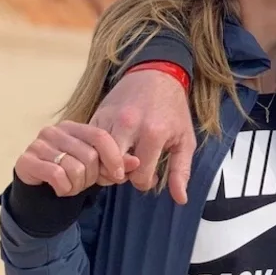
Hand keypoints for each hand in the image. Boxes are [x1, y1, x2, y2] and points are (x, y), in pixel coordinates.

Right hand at [15, 121, 139, 196]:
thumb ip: (117, 163)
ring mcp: (38, 144)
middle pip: (89, 156)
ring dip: (78, 185)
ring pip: (74, 168)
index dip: (114, 158)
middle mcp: (55, 130)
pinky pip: (57, 176)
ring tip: (72, 186)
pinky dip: (64, 188)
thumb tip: (136, 163)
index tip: (118, 175)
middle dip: (93, 177)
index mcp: (74, 127)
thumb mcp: (98, 168)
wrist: (40, 189)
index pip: (101, 137)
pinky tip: (61, 189)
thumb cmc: (72, 173)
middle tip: (85, 183)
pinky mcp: (26, 160)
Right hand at [89, 70, 195, 204]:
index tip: (150, 175)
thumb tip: (181, 200)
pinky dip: (98, 152)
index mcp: (153, 133)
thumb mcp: (185, 140)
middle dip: (123, 176)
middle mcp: (129, 126)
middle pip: (115, 169)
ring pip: (99, 158)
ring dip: (109, 165)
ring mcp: (110, 119)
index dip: (144, 182)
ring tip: (123, 160)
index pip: (139, 177)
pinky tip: (112, 150)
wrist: (156, 74)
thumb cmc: (173, 110)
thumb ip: (181, 171)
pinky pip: (90, 144)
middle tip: (134, 169)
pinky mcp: (97, 114)